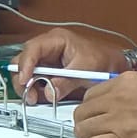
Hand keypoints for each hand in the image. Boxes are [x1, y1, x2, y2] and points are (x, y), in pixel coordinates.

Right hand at [11, 28, 126, 98]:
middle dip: (23, 79)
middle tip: (30, 95)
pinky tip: (42, 97)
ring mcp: (46, 60)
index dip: (25, 65)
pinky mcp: (48, 72)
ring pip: (26, 72)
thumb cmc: (103, 59)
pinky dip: (35, 90)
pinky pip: (34, 81)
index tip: (25, 80)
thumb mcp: (86, 70)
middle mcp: (47, 48)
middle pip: (23, 60)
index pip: (33, 49)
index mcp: (56, 39)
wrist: (113, 67)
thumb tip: (49, 92)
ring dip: (28, 87)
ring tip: (36, 98)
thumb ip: (66, 82)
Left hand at [72, 73, 136, 137]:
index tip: (100, 121)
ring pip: (83, 131)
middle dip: (87, 127)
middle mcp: (118, 96)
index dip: (93, 112)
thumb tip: (114, 110)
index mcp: (126, 80)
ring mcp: (119, 118)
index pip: (90, 96)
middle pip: (81, 114)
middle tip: (100, 137)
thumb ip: (130, 95)